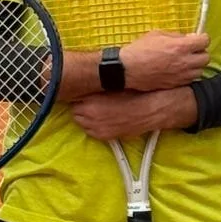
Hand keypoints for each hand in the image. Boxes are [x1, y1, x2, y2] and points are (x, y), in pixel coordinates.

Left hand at [72, 89, 187, 141]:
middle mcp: (90, 116)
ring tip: (97, 111)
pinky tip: (102, 120)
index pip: (73, 99)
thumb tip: (85, 85)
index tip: (84, 94)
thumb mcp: (109, 86)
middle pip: (75, 111)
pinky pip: (90, 132)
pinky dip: (93, 127)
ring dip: (86, 118)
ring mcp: (96, 128)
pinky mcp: (103, 136)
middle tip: (90, 103)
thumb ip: (94, 87)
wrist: (147, 109)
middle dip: (81, 107)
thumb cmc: (131, 94)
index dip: (80, 96)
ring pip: (81, 123)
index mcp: (89, 101)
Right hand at [120, 30, 210, 90]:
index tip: (197, 38)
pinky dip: (188, 75)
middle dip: (200, 52)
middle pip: (206, 57)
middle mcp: (185, 62)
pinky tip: (178, 70)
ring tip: (185, 62)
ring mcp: (181, 75)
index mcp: (181, 46)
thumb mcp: (157, 34)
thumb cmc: (140, 49)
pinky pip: (190, 79)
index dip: (202, 38)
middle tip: (191, 50)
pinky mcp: (176, 84)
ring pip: (200, 70)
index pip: (205, 41)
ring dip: (195, 65)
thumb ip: (176, 36)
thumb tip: (188, 38)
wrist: (128, 69)